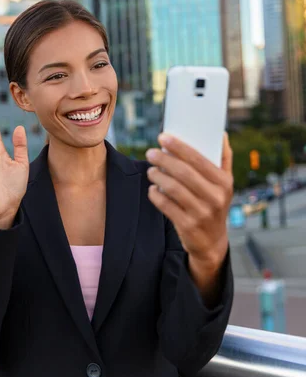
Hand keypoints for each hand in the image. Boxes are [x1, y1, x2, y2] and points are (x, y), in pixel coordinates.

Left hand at [145, 132, 232, 268]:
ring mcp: (202, 213)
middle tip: (150, 153)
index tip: (163, 137)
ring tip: (151, 170)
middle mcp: (215, 198)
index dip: (179, 147)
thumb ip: (223, 159)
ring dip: (158, 176)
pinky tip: (152, 189)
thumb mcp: (224, 184)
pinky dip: (156, 195)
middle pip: (184, 173)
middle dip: (164, 159)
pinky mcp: (188, 226)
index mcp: (224, 183)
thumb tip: (221, 134)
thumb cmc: (215, 204)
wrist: (212, 242)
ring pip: (173, 189)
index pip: (199, 159)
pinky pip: (166, 206)